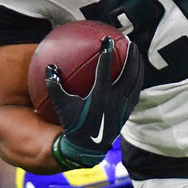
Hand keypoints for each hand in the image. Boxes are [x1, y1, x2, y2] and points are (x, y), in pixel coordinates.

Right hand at [47, 37, 142, 167]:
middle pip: (128, 74)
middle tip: (130, 42)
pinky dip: (138, 80)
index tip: (107, 39)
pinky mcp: (127, 112)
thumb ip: (55, 86)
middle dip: (130, 57)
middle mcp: (114, 100)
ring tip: (137, 53)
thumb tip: (50, 67)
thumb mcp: (62, 106)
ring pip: (135, 82)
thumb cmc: (73, 125)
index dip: (106, 53)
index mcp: (99, 96)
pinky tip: (137, 73)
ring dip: (138, 66)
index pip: (105, 70)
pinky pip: (136, 92)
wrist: (87, 148)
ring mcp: (123, 107)